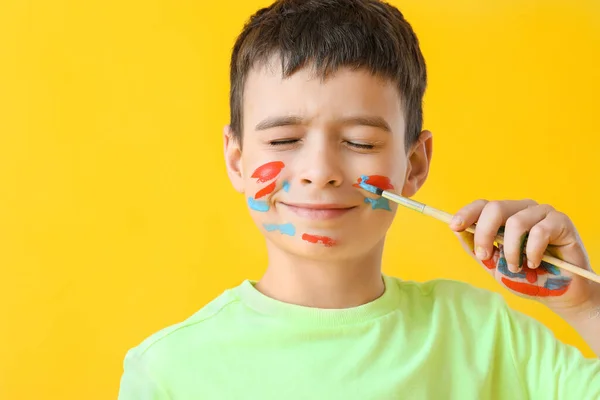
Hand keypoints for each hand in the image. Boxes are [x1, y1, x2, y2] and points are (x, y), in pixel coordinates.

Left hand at [450, 199, 598, 313]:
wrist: (558, 294)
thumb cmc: (526, 277)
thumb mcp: (494, 264)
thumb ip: (476, 248)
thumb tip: (457, 230)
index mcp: (505, 216)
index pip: (482, 205)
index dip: (467, 213)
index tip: (454, 226)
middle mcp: (522, 209)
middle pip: (495, 208)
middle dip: (484, 234)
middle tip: (485, 256)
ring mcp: (542, 213)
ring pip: (516, 222)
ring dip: (511, 250)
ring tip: (517, 267)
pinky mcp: (561, 221)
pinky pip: (540, 231)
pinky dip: (532, 251)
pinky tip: (535, 263)